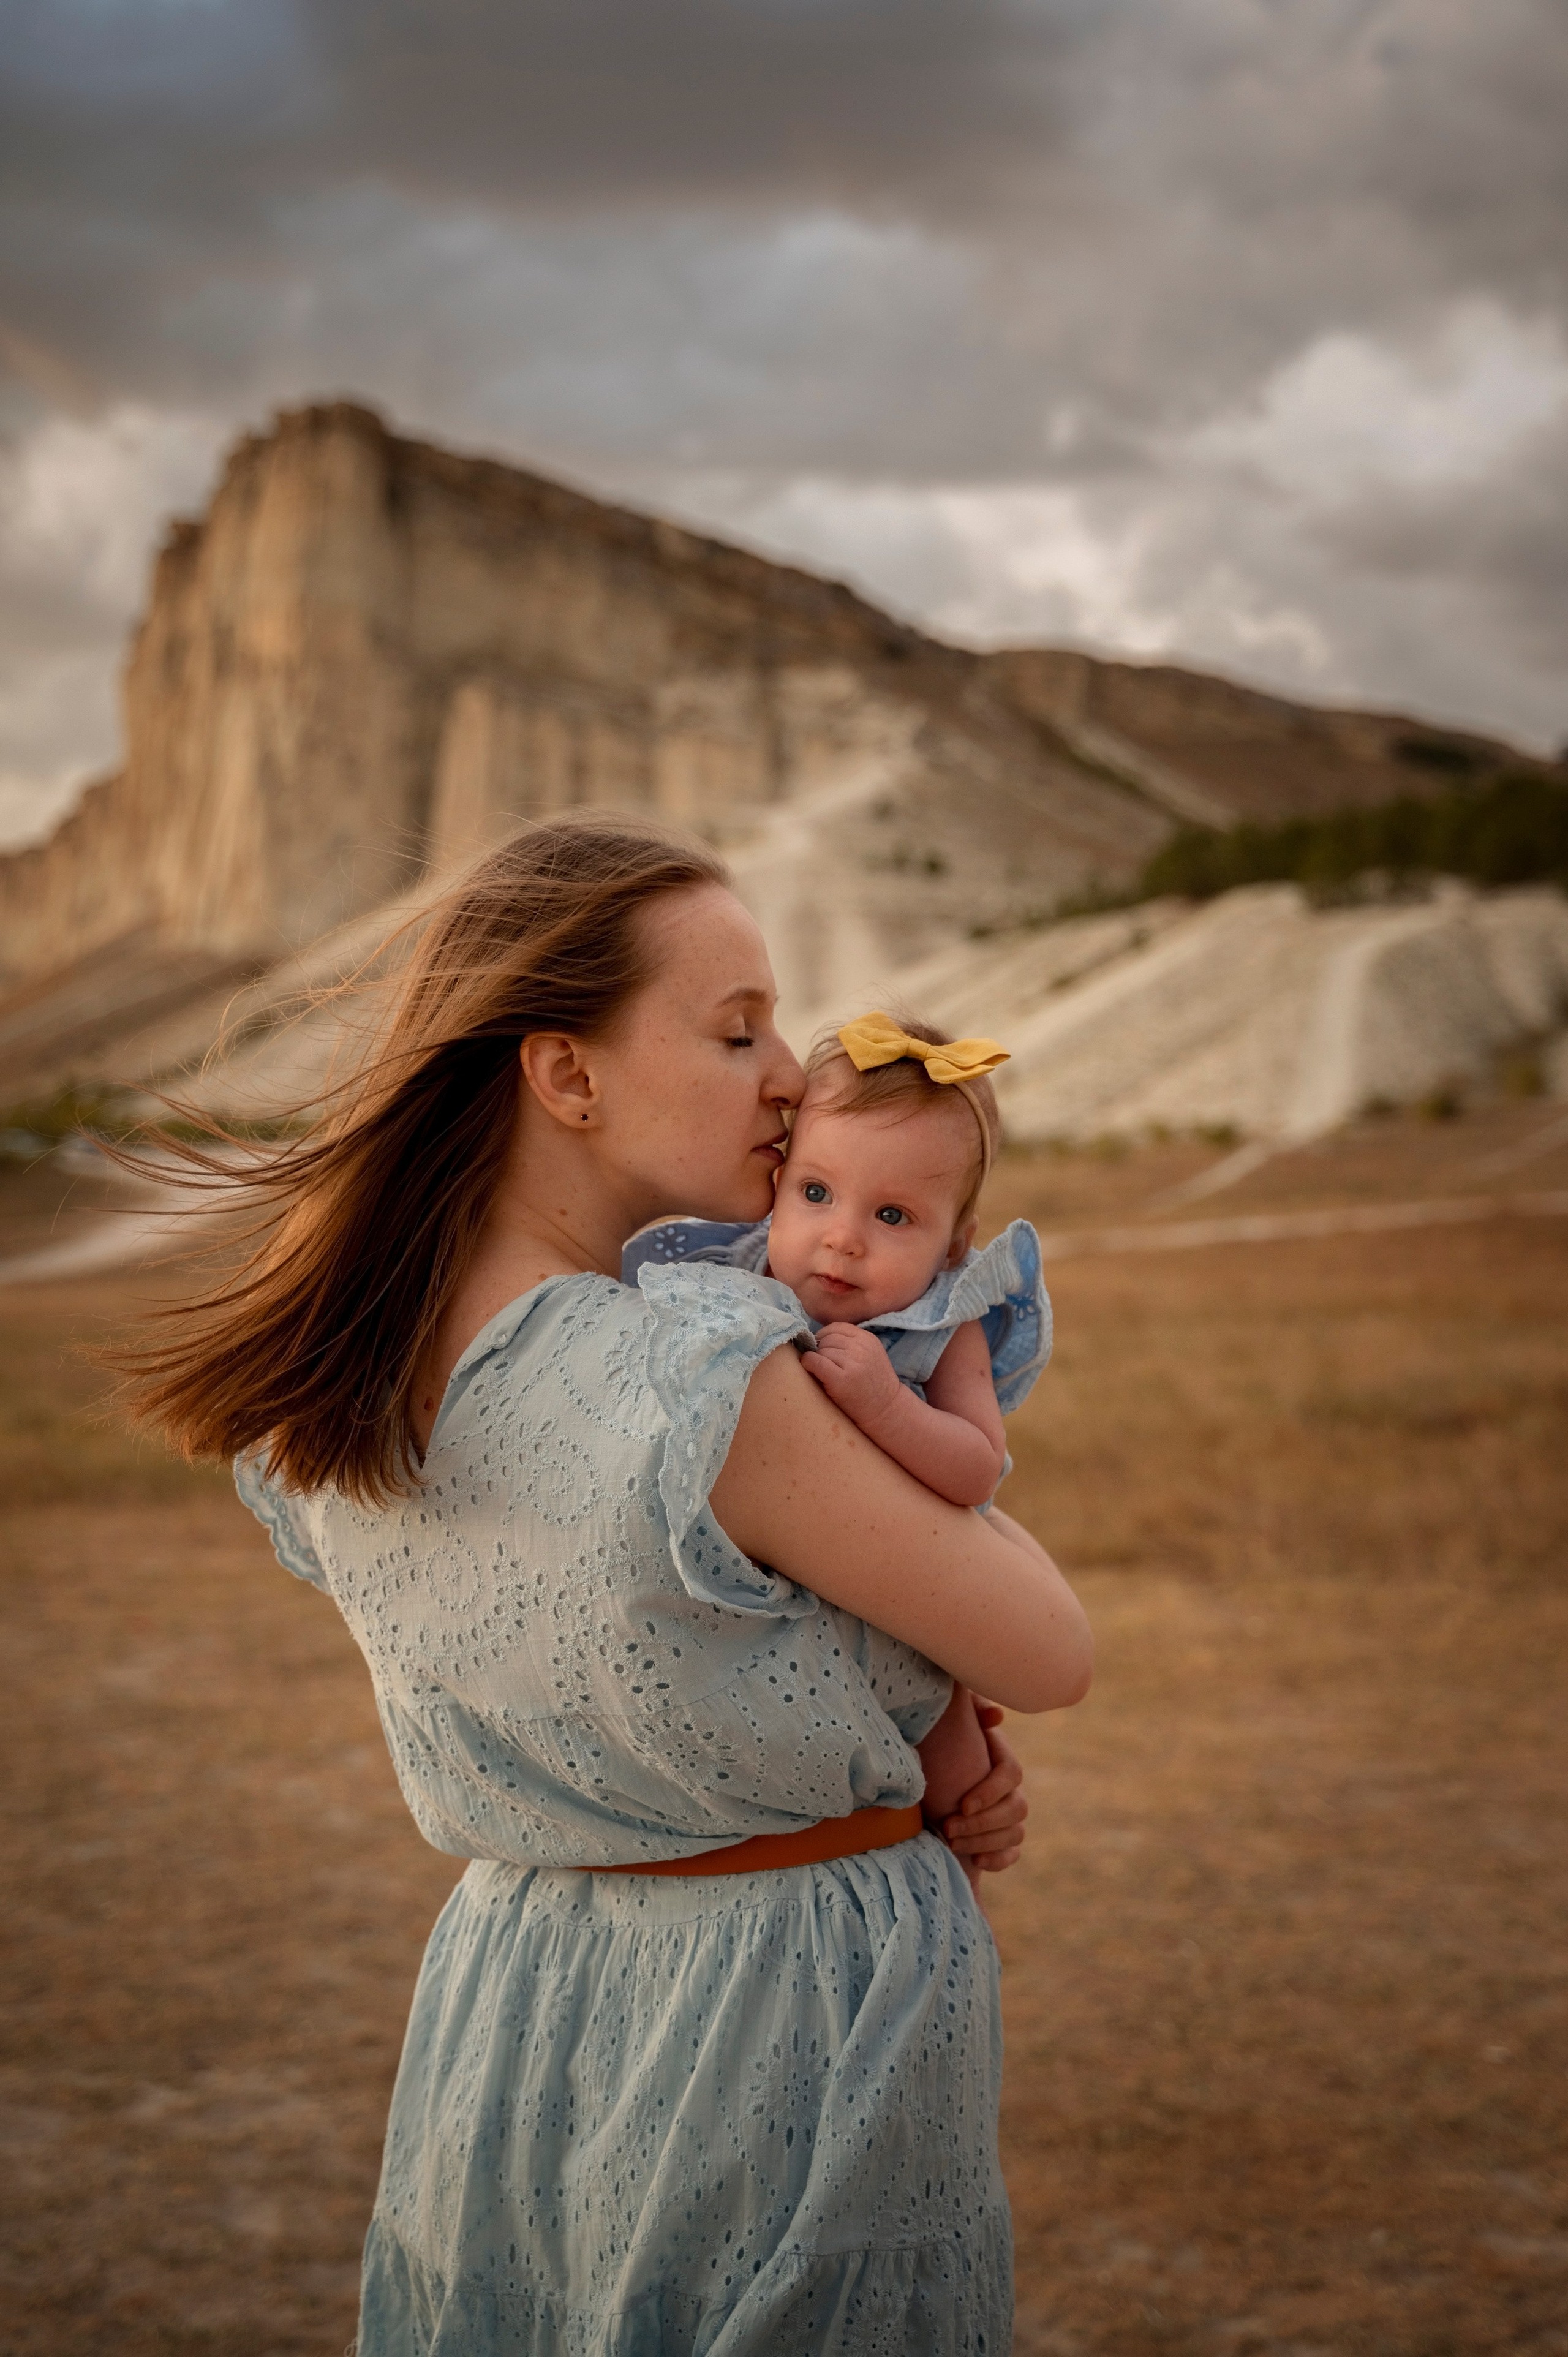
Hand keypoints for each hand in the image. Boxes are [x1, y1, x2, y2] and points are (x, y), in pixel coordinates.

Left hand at [799, 1321, 903, 1434]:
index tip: (823, 1348)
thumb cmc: (873, 1384)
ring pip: (821, 1351)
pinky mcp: (841, 1379)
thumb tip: (818, 1337)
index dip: (825, 1336)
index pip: (836, 1327)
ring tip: (825, 1373)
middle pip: (827, 1339)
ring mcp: (852, 1363)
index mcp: (868, 1339)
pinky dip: (808, 1363)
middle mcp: (861, 1348)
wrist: (885, 1410)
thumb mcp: (871, 1355)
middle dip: (821, 1350)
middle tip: (825, 1365)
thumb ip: (852, 1343)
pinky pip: (815, 1362)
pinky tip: (809, 1368)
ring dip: (817, 1359)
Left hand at [942, 1704, 1026, 1873]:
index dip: (991, 1791)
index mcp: (999, 1757)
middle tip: (947, 1829)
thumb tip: (995, 1716)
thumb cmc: (936, 1746)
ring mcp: (1009, 1815)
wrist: (927, 1783)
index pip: (1011, 1774)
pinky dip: (998, 1860)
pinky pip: (1013, 1854)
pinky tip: (976, 1861)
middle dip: (982, 1823)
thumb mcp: (947, 1723)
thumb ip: (969, 1710)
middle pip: (1016, 1808)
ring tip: (951, 1843)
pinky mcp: (1002, 1839)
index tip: (962, 1805)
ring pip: (1015, 1832)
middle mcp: (1010, 1787)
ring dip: (985, 1841)